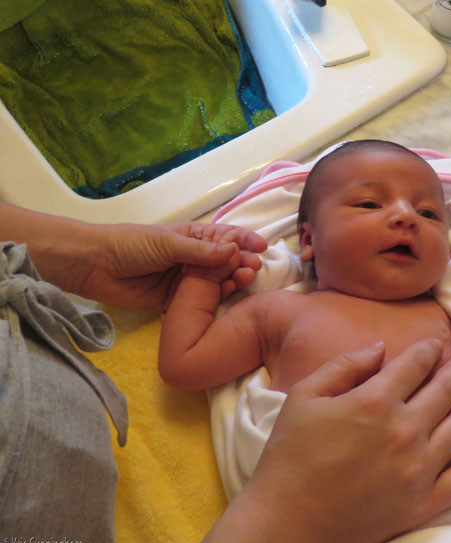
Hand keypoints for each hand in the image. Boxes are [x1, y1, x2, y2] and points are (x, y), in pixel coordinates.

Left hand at [76, 222, 266, 310]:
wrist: (94, 266)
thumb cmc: (130, 245)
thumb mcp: (168, 243)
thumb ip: (201, 251)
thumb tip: (235, 249)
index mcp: (192, 239)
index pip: (225, 238)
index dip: (244, 241)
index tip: (261, 248)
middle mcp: (193, 260)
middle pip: (226, 262)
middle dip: (243, 263)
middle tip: (255, 269)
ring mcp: (186, 282)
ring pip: (218, 283)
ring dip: (234, 281)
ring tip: (246, 281)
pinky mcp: (177, 303)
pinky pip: (202, 303)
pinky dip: (217, 303)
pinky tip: (230, 301)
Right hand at [194, 340, 450, 542]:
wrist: (288, 523)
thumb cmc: (289, 456)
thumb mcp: (304, 396)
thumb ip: (345, 365)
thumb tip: (380, 348)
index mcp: (374, 401)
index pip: (415, 365)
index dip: (429, 350)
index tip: (435, 345)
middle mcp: (405, 431)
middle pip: (445, 391)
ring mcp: (419, 470)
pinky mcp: (424, 503)